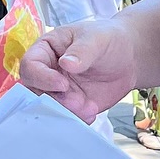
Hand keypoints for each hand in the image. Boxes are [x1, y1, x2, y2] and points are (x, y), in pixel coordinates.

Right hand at [18, 17, 138, 123]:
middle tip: (77, 100)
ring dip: (66, 112)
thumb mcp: (96, 39)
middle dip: (54, 100)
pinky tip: (91, 113)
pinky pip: (66, 117)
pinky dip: (76, 119)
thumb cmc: (107, 39)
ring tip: (89, 107)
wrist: (129, 59)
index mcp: (46, 49)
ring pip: (48, 108)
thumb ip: (82, 51)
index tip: (63, 84)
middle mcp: (47, 72)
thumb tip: (66, 64)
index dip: (42, 78)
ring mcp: (57, 91)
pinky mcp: (70, 106)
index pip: (30, 65)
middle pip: (34, 91)